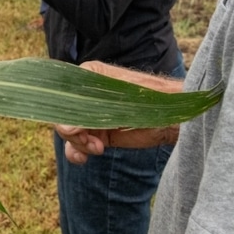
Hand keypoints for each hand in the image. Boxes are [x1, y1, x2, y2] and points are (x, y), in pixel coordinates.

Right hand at [55, 62, 183, 162]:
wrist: (173, 117)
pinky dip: (78, 152)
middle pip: (63, 116)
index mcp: (87, 76)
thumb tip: (66, 128)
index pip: (60, 94)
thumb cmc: (149, 99)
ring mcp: (92, 115)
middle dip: (74, 133)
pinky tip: (84, 157)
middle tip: (92, 143)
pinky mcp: (100, 132)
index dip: (64, 114)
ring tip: (97, 149)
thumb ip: (90, 113)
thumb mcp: (117, 103)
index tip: (77, 130)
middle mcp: (86, 95)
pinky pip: (79, 144)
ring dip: (78, 144)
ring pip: (69, 132)